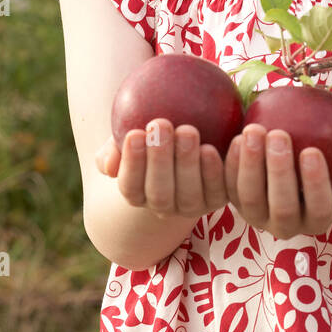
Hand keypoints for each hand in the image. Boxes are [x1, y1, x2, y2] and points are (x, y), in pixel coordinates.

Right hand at [95, 121, 228, 221]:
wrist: (197, 135)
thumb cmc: (156, 131)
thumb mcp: (134, 134)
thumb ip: (115, 147)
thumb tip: (108, 164)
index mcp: (139, 193)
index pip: (131, 186)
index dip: (132, 163)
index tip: (135, 132)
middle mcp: (165, 206)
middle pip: (160, 194)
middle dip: (158, 161)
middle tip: (160, 124)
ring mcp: (193, 205)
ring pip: (189, 194)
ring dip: (187, 163)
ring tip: (187, 130)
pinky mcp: (221, 198)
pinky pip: (221, 187)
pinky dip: (220, 167)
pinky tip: (222, 142)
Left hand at [224, 124, 331, 239]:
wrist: (302, 168)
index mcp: (317, 222)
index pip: (319, 209)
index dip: (315, 184)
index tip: (312, 151)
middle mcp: (286, 226)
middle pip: (282, 206)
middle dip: (279, 171)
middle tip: (279, 134)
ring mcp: (257, 215)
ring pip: (250, 197)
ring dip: (250, 164)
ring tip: (254, 130)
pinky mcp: (235, 201)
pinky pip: (228, 186)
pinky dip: (229, 164)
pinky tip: (235, 137)